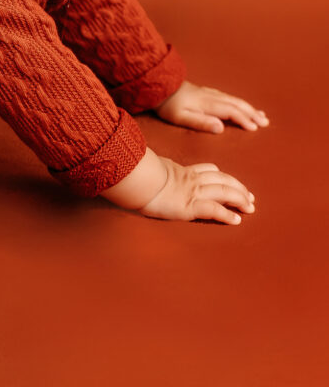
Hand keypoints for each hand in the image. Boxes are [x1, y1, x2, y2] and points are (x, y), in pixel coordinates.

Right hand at [140, 156, 254, 224]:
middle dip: (238, 188)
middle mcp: (191, 180)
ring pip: (224, 192)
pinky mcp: (190, 206)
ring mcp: (192, 192)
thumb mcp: (147, 166)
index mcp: (181, 171)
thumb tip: (142, 165)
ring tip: (250, 207)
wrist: (135, 177)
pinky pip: (215, 210)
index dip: (222, 176)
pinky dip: (227, 215)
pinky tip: (236, 220)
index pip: (208, 170)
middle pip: (222, 180)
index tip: (231, 182)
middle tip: (250, 197)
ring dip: (239, 199)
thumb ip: (152, 168)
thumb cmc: (135, 173)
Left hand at [155, 81, 269, 133]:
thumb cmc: (167, 105)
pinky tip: (241, 105)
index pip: (231, 112)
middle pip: (236, 104)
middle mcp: (211, 96)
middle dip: (252, 113)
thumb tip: (221, 127)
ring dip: (248, 107)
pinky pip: (227, 97)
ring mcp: (208, 92)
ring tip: (261, 115)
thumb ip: (201, 122)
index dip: (244, 119)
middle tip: (266, 123)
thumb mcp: (180, 117)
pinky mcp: (205, 92)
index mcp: (207, 104)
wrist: (157, 86)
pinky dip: (239, 102)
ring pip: (233, 100)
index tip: (255, 128)